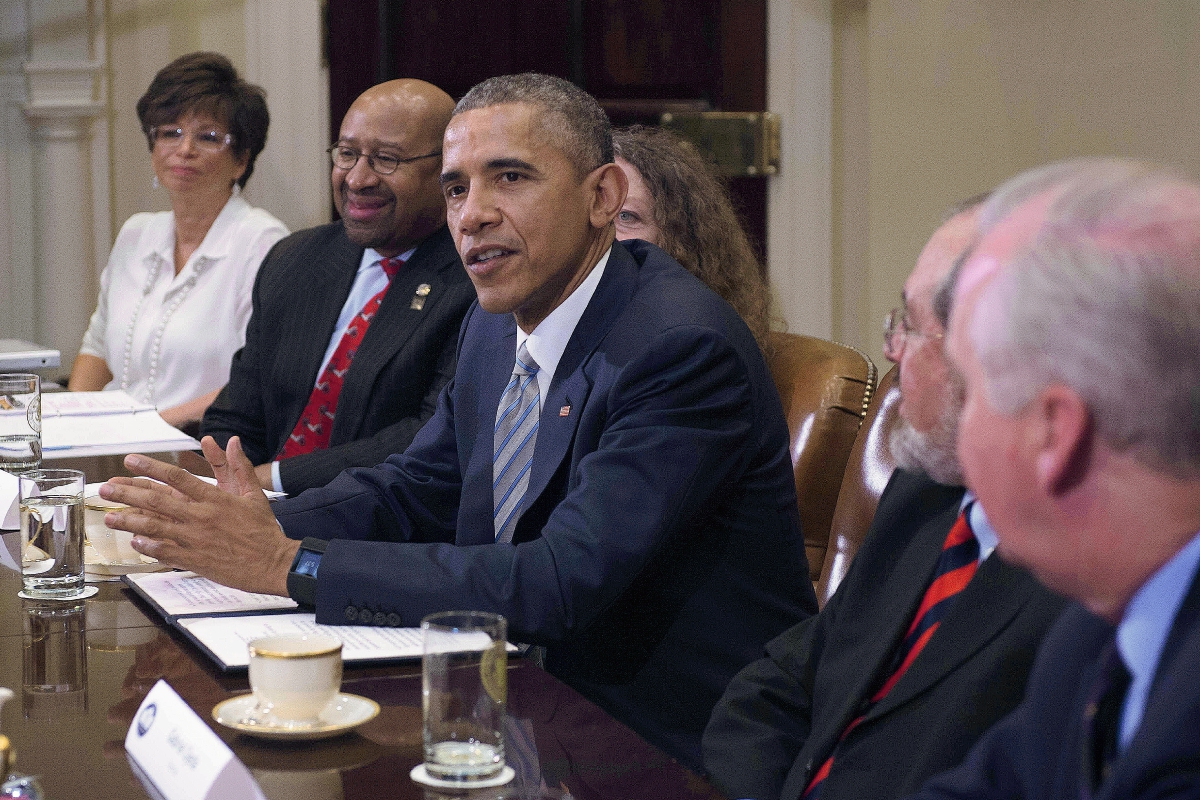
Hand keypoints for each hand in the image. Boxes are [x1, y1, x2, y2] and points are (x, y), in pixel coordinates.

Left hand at [100, 436, 298, 595]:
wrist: (273, 562)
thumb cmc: (264, 529)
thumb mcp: (254, 494)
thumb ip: (239, 466)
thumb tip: (231, 441)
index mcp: (214, 498)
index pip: (177, 477)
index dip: (151, 467)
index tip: (131, 460)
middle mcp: (201, 516)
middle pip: (157, 501)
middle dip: (128, 493)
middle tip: (106, 489)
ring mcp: (195, 539)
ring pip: (155, 527)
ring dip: (129, 522)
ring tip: (110, 518)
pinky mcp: (195, 560)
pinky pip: (165, 552)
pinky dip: (148, 547)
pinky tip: (134, 543)